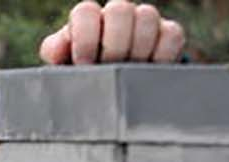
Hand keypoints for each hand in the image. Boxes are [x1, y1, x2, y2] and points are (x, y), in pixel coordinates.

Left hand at [40, 1, 184, 64]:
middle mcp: (116, 14)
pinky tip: (148, 72)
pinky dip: (162, 54)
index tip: (85, 64)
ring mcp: (143, 21)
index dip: (86, 38)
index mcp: (87, 19)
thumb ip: (56, 52)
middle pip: (120, 9)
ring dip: (137, 49)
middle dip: (114, 44)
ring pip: (147, 16)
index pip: (86, 11)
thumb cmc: (83, 72)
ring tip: (127, 73)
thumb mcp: (64, 65)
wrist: (111, 86)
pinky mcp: (168, 34)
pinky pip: (172, 34)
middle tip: (109, 68)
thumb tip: (57, 48)